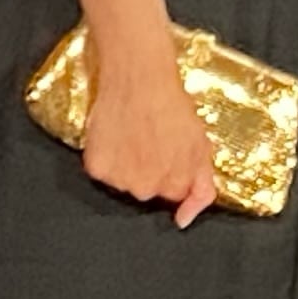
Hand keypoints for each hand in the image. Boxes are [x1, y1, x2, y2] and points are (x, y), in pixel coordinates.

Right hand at [81, 36, 218, 227]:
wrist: (138, 77)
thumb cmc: (171, 105)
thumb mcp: (201, 145)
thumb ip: (201, 188)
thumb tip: (184, 220)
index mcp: (175, 183)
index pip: (174, 194)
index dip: (174, 170)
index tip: (171, 150)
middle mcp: (146, 188)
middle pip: (149, 190)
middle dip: (153, 169)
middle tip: (153, 139)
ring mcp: (119, 179)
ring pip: (125, 182)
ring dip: (129, 164)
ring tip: (135, 134)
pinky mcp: (96, 167)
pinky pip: (103, 172)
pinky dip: (108, 157)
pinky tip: (117, 135)